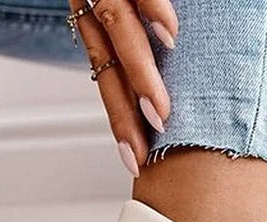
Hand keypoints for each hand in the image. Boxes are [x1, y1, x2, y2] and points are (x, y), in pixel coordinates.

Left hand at [68, 0, 177, 176]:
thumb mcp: (126, 16)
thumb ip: (140, 47)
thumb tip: (171, 93)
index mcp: (95, 21)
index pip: (108, 80)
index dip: (121, 122)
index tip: (134, 160)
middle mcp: (94, 4)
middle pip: (107, 67)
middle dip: (126, 115)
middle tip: (143, 152)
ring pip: (118, 30)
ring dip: (140, 76)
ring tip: (160, 112)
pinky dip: (154, 9)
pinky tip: (170, 35)